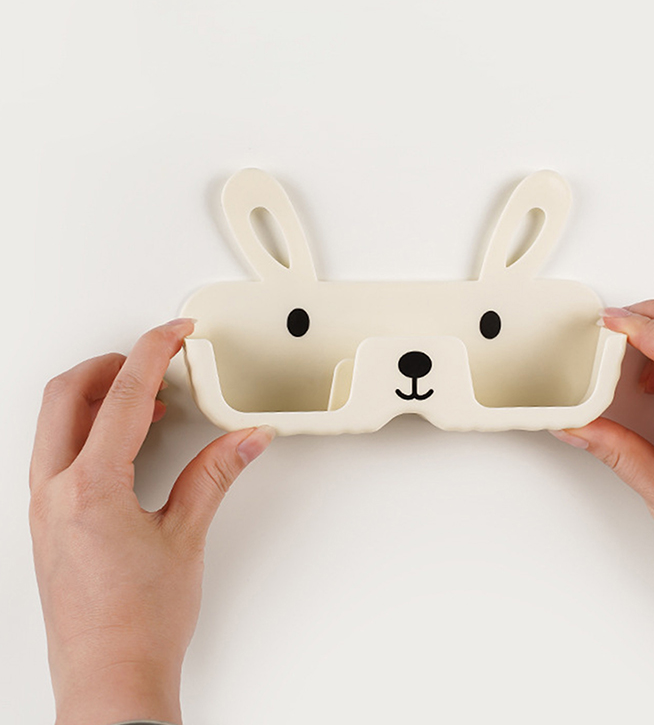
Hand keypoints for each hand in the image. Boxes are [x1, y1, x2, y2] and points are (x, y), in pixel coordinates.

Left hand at [29, 319, 274, 724]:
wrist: (110, 683)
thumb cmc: (139, 625)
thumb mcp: (185, 538)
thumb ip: (215, 475)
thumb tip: (246, 437)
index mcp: (89, 488)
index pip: (125, 397)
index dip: (155, 353)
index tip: (177, 334)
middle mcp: (54, 492)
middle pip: (67, 394)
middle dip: (112, 364)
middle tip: (156, 358)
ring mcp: (43, 508)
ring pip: (54, 422)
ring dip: (97, 396)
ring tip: (149, 398)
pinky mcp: (47, 524)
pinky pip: (57, 454)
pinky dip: (88, 430)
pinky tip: (128, 444)